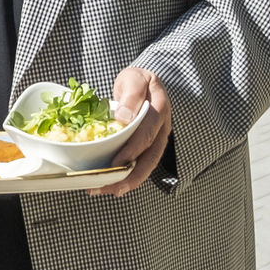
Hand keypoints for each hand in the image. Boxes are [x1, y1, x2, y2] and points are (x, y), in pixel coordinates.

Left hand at [87, 66, 170, 197]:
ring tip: (107, 191)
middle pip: (150, 158)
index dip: (133, 150)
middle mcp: (162, 129)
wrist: (145, 83)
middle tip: (112, 187)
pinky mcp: (149, 147)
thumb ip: (132, 93)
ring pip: (146, 166)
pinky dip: (127, 177)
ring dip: (127, 181)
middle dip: (131, 176)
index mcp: (160, 110)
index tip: (116, 163)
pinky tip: (111, 185)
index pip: (147, 133)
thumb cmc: (137, 81)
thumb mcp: (134, 78)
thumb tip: (124, 117)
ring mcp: (157, 140)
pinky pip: (141, 165)